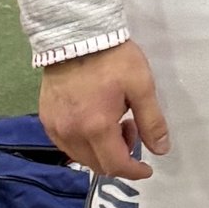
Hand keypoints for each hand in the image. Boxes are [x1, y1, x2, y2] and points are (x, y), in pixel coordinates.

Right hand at [39, 41, 168, 179]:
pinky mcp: (46, 119)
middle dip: (119, 157)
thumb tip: (161, 149)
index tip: (146, 168)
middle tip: (131, 129)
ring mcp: (55, 128)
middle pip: (96, 165)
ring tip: (114, 122)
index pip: (115, 165)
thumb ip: (152, 121)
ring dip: (101, 150)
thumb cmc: (113, 59)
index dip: (133, 171)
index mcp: (96, 127)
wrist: (77, 36)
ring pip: (80, 156)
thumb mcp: (141, 86)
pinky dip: (83, 143)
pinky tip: (94, 121)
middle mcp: (71, 134)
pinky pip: (66, 144)